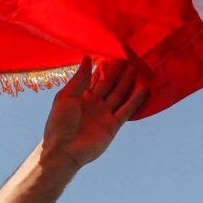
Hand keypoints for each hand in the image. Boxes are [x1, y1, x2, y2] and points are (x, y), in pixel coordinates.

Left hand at [40, 56, 147, 171]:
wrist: (63, 150)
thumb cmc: (59, 123)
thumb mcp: (66, 96)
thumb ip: (80, 78)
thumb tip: (87, 56)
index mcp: (80, 96)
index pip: (95, 78)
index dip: (104, 66)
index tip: (114, 51)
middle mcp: (94, 103)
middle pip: (110, 84)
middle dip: (119, 71)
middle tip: (130, 55)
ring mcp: (104, 114)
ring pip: (119, 94)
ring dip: (128, 82)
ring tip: (138, 67)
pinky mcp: (113, 125)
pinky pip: (126, 110)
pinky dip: (135, 100)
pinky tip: (144, 88)